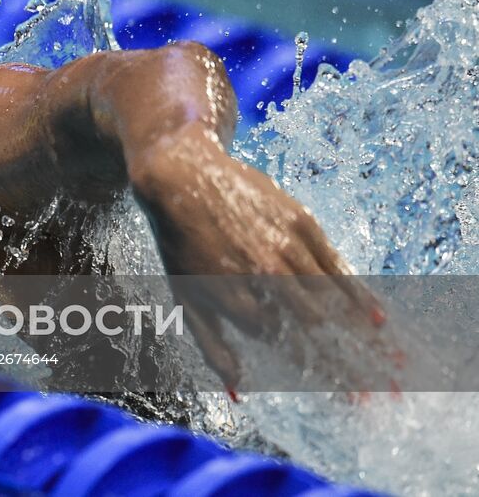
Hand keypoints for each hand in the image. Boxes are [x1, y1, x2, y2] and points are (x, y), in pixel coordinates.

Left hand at [130, 124, 398, 394]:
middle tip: (377, 392)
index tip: (346, 395)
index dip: (318, 373)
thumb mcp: (185, 298)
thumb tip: (237, 390)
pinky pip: (336, 264)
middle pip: (316, 331)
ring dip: (362, 336)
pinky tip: (378, 318)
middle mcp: (264, 277)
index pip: (285, 346)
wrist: (182, 175)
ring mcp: (285, 248)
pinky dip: (359, 294)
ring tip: (389, 365)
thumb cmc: (181, 244)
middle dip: (348, 365)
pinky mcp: (301, 222)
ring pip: (332, 300)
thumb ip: (212, 346)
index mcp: (235, 299)